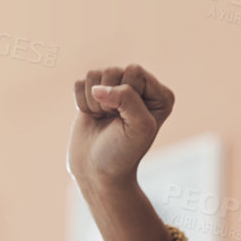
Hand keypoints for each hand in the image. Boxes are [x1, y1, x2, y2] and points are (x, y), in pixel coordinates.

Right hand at [68, 63, 174, 188]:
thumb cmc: (123, 153)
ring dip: (94, 102)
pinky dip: (81, 102)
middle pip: (113, 70)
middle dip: (108, 98)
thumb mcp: (138, 128)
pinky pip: (79, 83)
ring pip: (94, 75)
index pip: (134, 71)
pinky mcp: (93, 92)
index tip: (127, 118)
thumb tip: (98, 87)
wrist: (97, 170)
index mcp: (161, 96)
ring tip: (104, 119)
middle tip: (114, 120)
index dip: (125, 94)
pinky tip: (93, 117)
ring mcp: (116, 89)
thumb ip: (127, 99)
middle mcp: (140, 88)